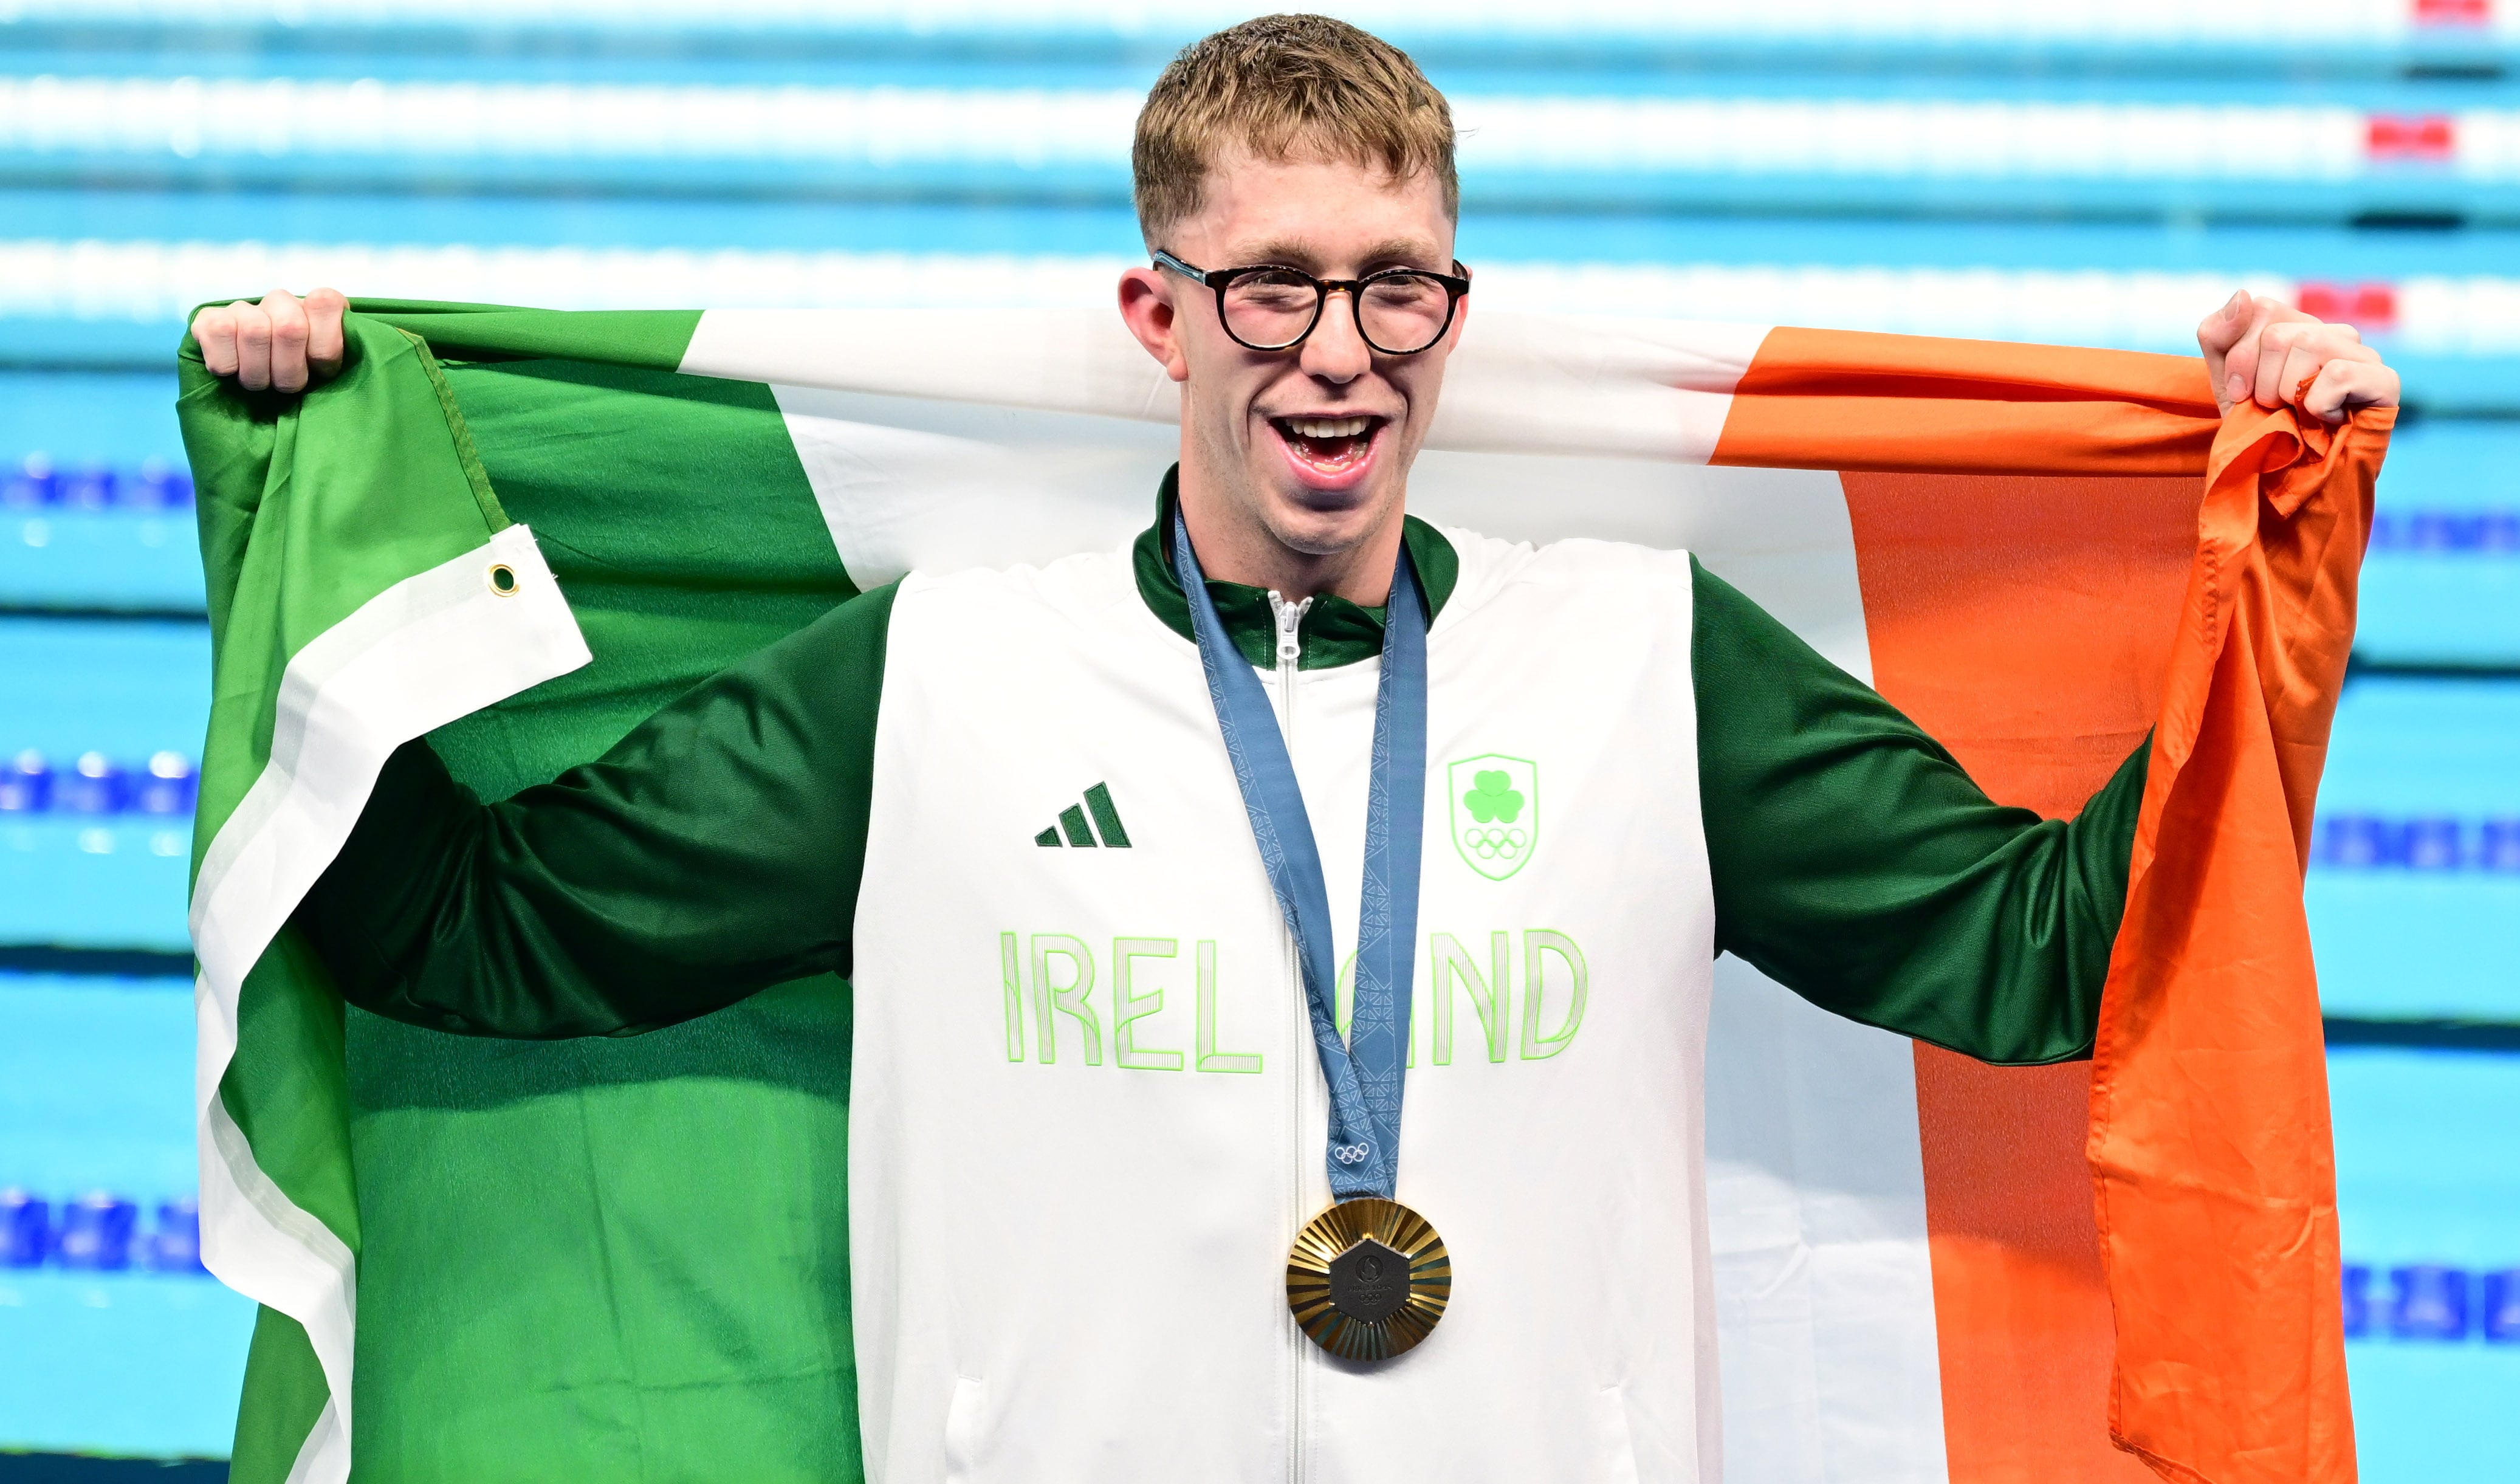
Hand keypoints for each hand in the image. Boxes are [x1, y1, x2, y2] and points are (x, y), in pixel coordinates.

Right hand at [191, 288, 347, 392]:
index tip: (321, 371)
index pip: (325, 302)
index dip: (323, 348)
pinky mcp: (208, 319)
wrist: (258, 401)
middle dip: (290, 371)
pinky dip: (228, 364)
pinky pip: (219, 334)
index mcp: (320, 306)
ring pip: (254, 330)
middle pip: (290, 327)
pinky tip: (235, 369)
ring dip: (259, 372)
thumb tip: (339, 356)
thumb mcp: (331, 378)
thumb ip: (339, 358)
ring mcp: (243, 308)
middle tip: (287, 387)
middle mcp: (281, 300)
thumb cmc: (304, 389)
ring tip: (261, 382)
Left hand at [2196, 290, 2398, 424]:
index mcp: (2297, 329)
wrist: (2285, 488)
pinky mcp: (2385, 381)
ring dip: (2286, 394)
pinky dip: (2318, 405)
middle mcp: (2333, 335)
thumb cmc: (2261, 434)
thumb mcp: (2225, 384)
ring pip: (2308, 345)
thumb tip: (2243, 294)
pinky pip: (2339, 374)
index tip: (2242, 393)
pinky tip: (2326, 420)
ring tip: (2297, 415)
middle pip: (2278, 333)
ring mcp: (2363, 355)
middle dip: (2261, 383)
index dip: (2240, 357)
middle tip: (2274, 410)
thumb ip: (2219, 336)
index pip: (2260, 308)